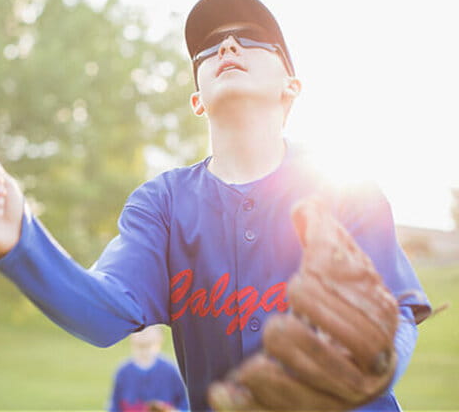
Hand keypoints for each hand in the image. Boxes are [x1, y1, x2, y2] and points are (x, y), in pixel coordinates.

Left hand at [208, 196, 398, 410]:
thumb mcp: (337, 256)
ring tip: (249, 363)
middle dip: (296, 343)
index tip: (294, 284)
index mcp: (377, 327)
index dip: (321, 303)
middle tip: (275, 325)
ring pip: (305, 400)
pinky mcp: (301, 409)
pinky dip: (244, 406)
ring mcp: (332, 395)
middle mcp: (362, 370)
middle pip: (332, 368)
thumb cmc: (340, 289)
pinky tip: (220, 391)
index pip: (359, 328)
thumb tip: (305, 205)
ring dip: (272, 380)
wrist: (350, 342)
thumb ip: (321, 230)